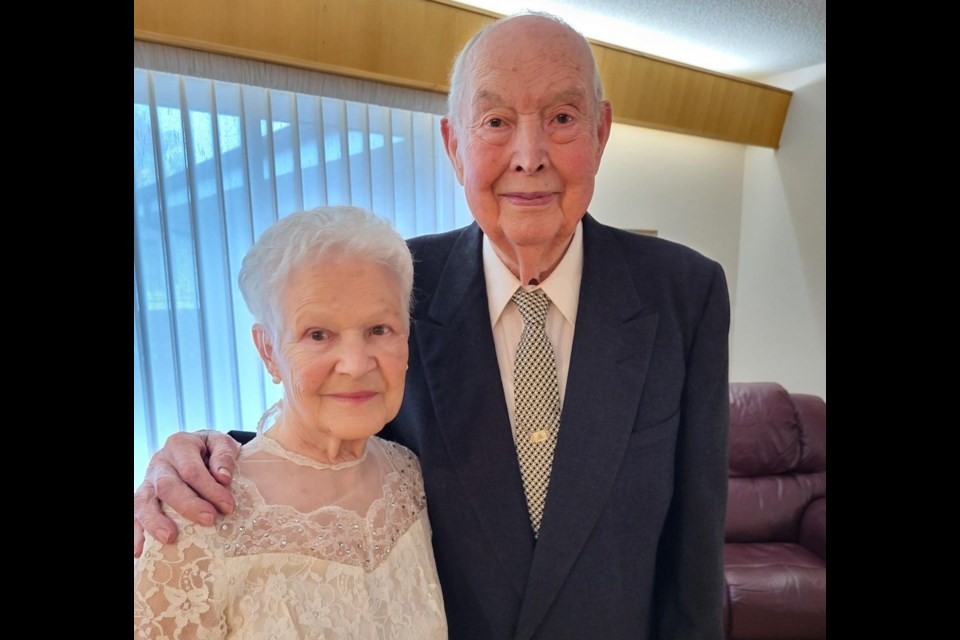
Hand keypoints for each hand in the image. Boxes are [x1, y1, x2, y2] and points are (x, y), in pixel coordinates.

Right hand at [133, 430, 240, 556]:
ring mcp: (148, 480)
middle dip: (188, 505)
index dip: (210, 489)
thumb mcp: (222, 443)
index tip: (228, 506)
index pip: (191, 469)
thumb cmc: (212, 450)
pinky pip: (134, 514)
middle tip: (209, 520)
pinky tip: (139, 551)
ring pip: (143, 501)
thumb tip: (222, 477)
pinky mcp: (143, 497)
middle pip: (167, 485)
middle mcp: (160, 461)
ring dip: (155, 521)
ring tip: (170, 538)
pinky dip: (135, 533)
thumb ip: (224, 455)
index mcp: (179, 444)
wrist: (199, 449)